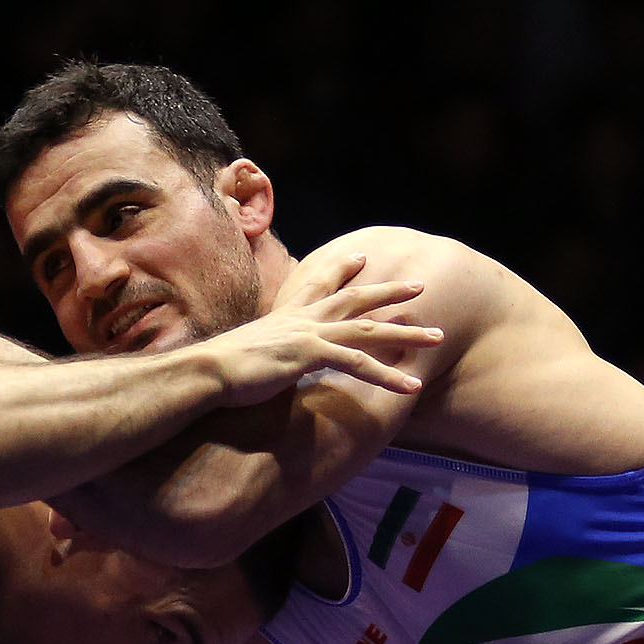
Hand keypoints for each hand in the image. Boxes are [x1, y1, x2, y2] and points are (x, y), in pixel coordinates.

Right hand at [194, 253, 442, 408]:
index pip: (318, 284)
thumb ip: (267, 353)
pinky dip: (388, 376)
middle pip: (355, 299)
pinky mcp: (311, 354)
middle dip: (389, 291)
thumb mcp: (249, 354)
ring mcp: (309, 333)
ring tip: (438, 336)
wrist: (205, 372)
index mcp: (287, 315)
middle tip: (419, 285)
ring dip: (407, 333)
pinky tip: (411, 386)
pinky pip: (359, 363)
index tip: (361, 257)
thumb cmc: (221, 369)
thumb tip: (268, 364)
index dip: (341, 270)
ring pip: (370, 330)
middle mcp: (302, 318)